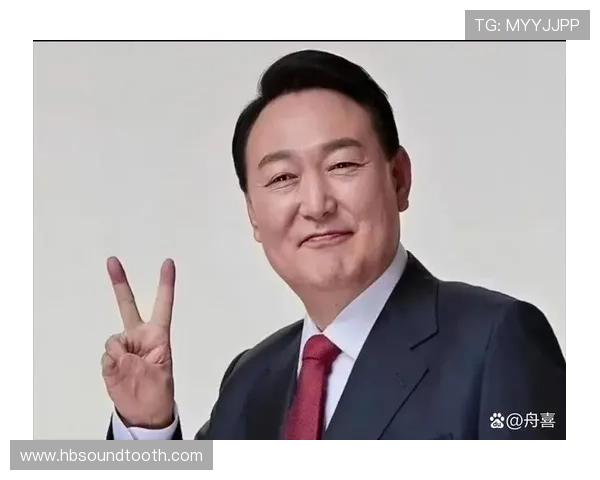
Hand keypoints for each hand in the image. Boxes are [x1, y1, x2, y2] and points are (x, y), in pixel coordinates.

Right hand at [101, 257, 175, 428]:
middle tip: (112, 261)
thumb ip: (136, 361)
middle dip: (119, 282)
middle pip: (128, 305)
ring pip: (114, 339)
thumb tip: (116, 353)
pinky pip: (107, 355)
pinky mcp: (110, 359)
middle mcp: (139, 336)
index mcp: (158, 336)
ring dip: (120, 355)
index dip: (166, 285)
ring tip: (131, 371)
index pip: (163, 306)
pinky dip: (112, 365)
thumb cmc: (158, 391)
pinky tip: (120, 373)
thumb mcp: (159, 375)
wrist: (143, 412)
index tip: (168, 263)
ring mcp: (123, 347)